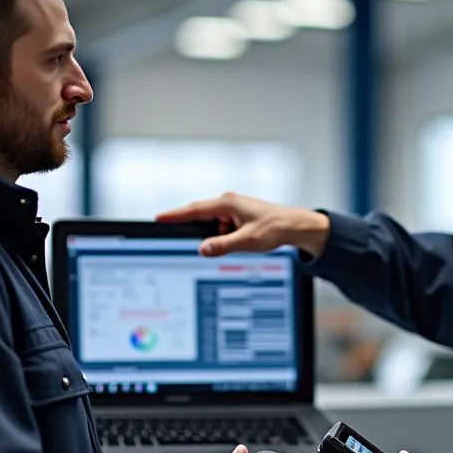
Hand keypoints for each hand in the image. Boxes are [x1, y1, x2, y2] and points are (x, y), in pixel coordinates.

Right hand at [156, 192, 330, 257]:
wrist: (294, 226)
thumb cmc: (274, 228)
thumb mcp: (247, 241)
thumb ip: (223, 245)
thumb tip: (203, 248)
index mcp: (227, 204)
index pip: (194, 210)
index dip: (175, 215)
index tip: (158, 217)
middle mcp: (228, 203)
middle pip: (201, 218)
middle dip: (199, 231)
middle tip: (195, 239)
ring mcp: (233, 209)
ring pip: (214, 226)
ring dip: (220, 237)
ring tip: (240, 242)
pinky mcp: (237, 216)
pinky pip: (223, 228)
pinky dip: (227, 237)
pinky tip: (241, 242)